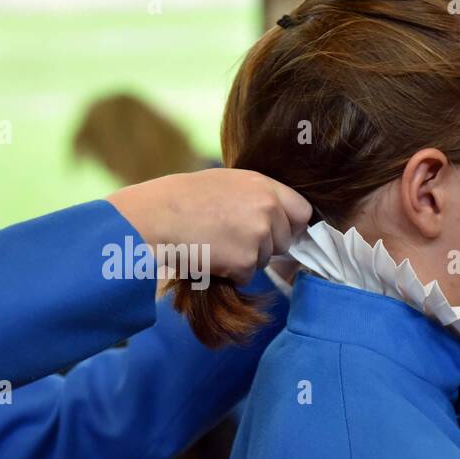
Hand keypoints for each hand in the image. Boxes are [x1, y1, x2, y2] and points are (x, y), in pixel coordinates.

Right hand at [107, 168, 310, 285]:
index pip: (302, 211)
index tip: (277, 232)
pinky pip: (247, 275)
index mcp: (263, 185)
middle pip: (285, 241)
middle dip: (265, 245)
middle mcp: (267, 208)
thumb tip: (277, 216)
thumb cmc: (183, 199)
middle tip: (232, 239)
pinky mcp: (245, 261)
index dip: (291, 225)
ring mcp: (258, 235)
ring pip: (265, 260)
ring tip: (215, 243)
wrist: (157, 218)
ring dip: (245, 259)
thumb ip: (256, 197)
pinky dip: (231, 273)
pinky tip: (210, 256)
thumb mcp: (226, 183)